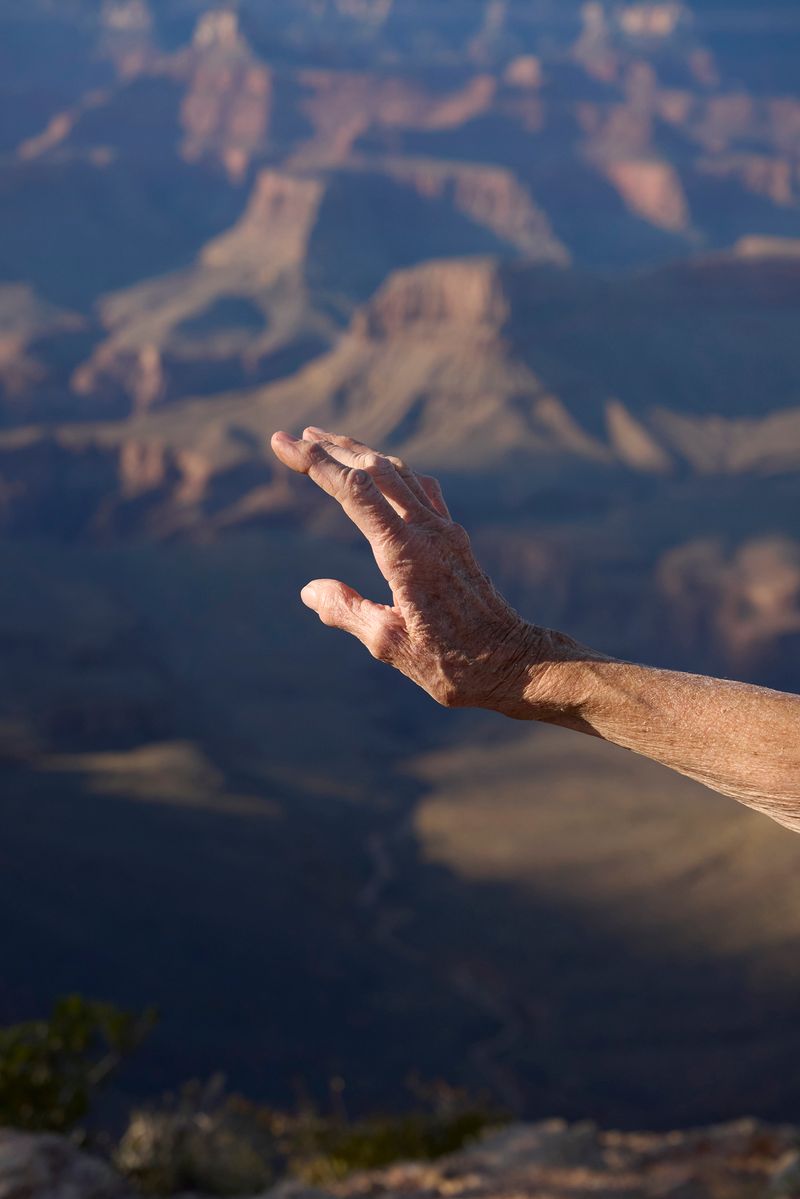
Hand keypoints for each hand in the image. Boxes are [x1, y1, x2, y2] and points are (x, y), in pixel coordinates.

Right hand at [270, 427, 552, 716]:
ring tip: (329, 442)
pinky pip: (421, 489)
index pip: (354, 491)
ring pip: (399, 474)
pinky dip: (392, 471)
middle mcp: (427, 532)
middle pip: (375, 470)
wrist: (515, 663)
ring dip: (361, 453)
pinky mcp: (455, 539)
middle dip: (331, 449)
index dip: (315, 463)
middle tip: (295, 435)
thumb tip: (309, 590)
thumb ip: (347, 612)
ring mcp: (445, 532)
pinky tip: (384, 469)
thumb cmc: (454, 663)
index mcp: (406, 554)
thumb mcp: (390, 645)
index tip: (283, 443)